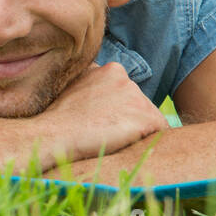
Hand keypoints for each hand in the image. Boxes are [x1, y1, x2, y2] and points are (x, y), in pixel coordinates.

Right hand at [36, 62, 169, 165]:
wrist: (55, 133)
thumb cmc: (58, 116)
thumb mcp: (74, 87)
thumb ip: (92, 82)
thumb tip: (95, 78)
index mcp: (112, 70)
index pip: (126, 94)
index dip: (115, 111)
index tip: (98, 120)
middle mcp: (129, 80)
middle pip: (139, 106)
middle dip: (127, 120)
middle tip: (102, 131)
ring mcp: (140, 99)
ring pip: (148, 121)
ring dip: (135, 132)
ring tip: (108, 139)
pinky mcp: (148, 119)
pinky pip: (159, 135)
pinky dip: (146, 143)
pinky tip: (122, 145)